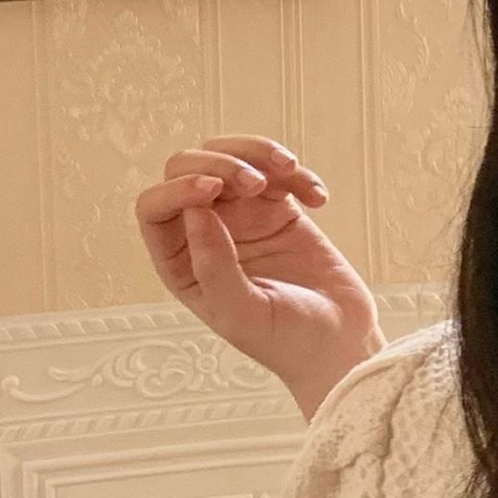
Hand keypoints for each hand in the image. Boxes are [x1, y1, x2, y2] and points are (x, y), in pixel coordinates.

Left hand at [135, 136, 384, 419]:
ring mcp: (243, 218)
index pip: (155, 207)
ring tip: (289, 169)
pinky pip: (278, 172)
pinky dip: (298, 174)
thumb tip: (195, 210)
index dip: (178, 189)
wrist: (341, 344)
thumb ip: (213, 264)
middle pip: (188, 169)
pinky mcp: (281, 209)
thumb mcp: (243, 312)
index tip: (214, 190)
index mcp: (180, 263)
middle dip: (221, 164)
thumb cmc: (287, 340)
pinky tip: (317, 199)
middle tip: (257, 184)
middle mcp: (205, 234)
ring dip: (256, 153)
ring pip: (231, 158)